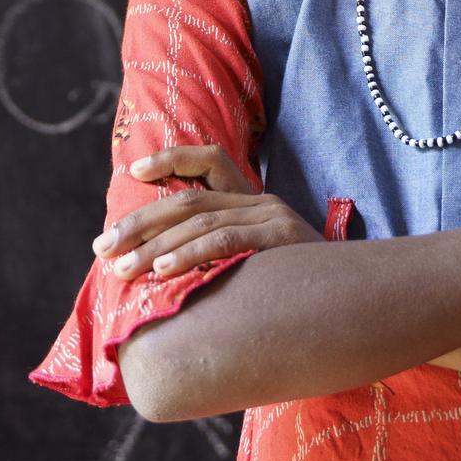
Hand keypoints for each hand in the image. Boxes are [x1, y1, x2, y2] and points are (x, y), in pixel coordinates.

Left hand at [92, 145, 321, 278]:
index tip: (132, 172)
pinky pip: (226, 242)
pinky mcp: (282, 241)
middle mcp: (263, 201)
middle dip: (139, 223)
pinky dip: (190, 255)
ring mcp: (273, 218)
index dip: (171, 159)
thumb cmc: (299, 291)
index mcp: (255, 200)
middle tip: (103, 247)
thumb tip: (162, 268)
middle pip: (189, 199)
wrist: (358, 302)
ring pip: (200, 221)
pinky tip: (164, 272)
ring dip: (154, 247)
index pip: (212, 158)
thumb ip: (224, 255)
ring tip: (124, 268)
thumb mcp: (259, 264)